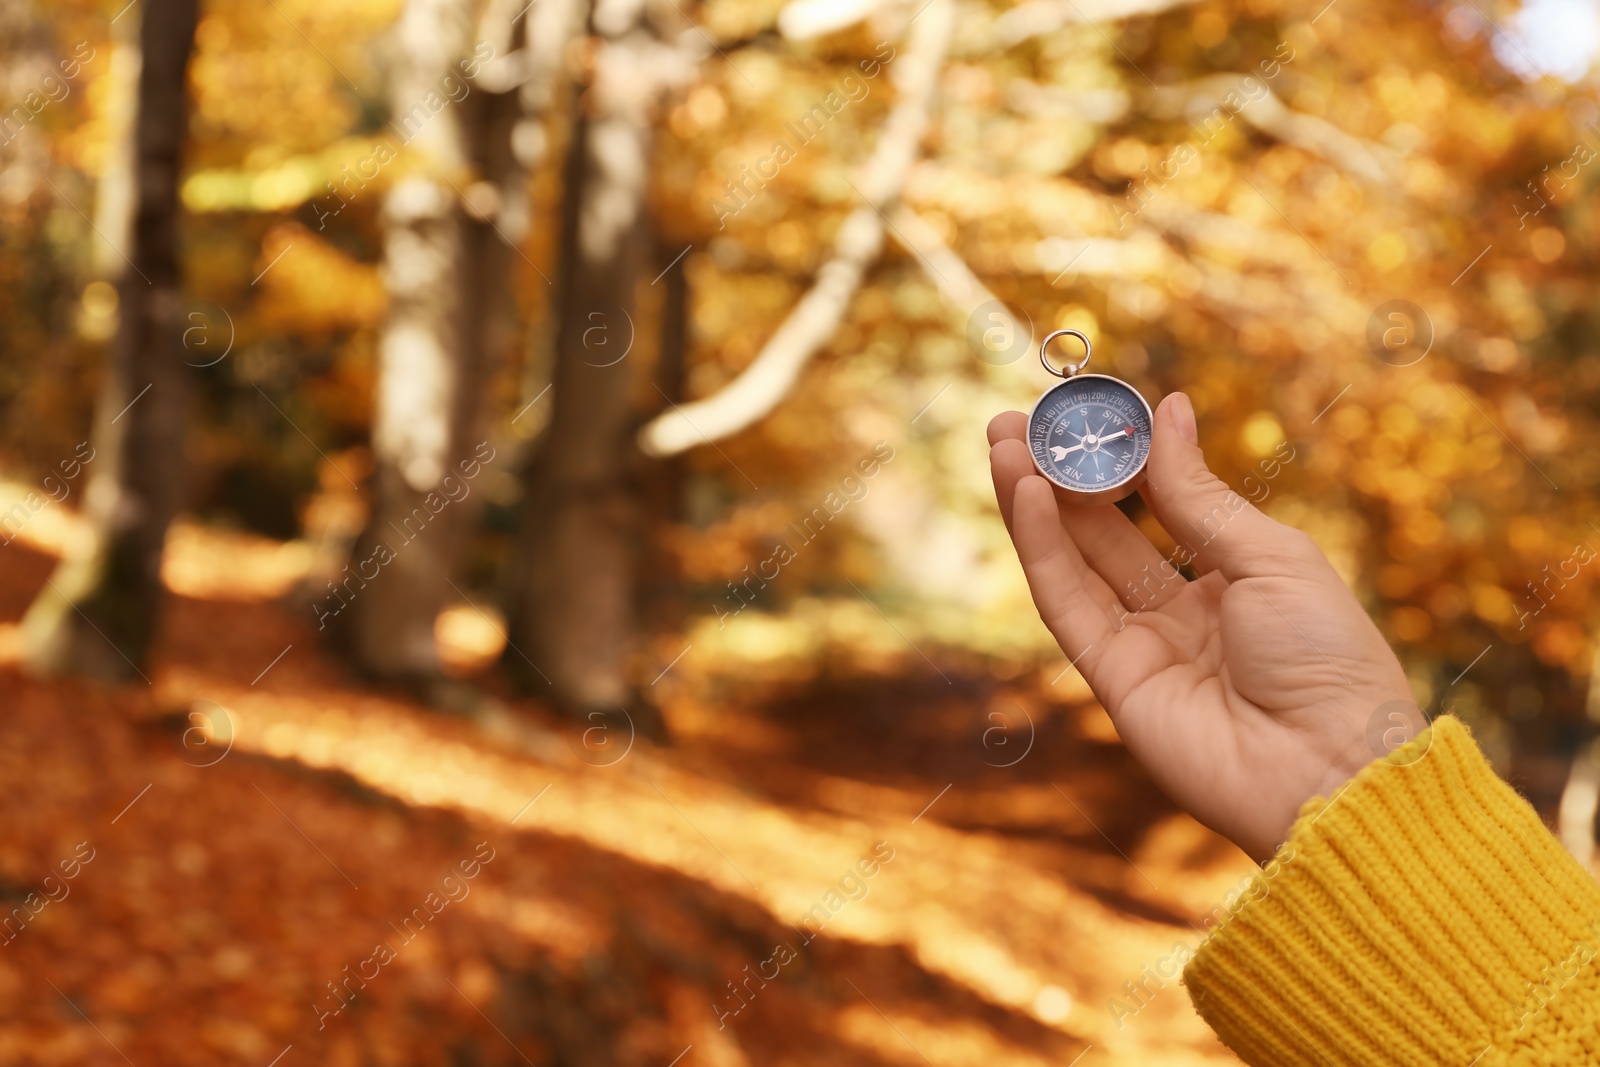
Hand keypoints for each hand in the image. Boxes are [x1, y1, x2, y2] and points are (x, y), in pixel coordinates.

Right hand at [988, 393, 1413, 861]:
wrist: (1331, 772)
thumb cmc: (1327, 659)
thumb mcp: (1269, 557)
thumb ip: (1198, 493)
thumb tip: (1167, 407)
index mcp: (1236, 578)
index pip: (1161, 503)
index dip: (1121, 457)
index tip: (1089, 409)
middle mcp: (1183, 611)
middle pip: (1103, 531)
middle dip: (1060, 475)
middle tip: (1016, 422)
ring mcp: (1143, 647)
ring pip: (1073, 562)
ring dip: (1033, 501)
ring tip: (1002, 442)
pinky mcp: (1111, 680)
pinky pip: (1066, 604)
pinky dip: (1041, 548)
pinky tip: (1027, 493)